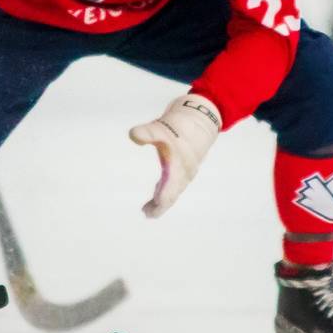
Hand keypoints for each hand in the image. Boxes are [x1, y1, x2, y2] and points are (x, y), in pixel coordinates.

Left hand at [128, 94, 221, 217]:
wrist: (199, 118)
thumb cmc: (180, 125)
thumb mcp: (161, 127)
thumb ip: (147, 133)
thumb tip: (133, 135)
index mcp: (179, 167)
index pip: (170, 190)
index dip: (160, 201)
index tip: (151, 210)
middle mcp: (184, 172)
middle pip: (172, 195)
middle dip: (160, 206)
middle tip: (146, 214)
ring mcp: (185, 171)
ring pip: (173, 191)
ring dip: (161, 201)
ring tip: (146, 210)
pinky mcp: (182, 167)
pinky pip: (173, 185)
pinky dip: (164, 191)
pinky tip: (155, 194)